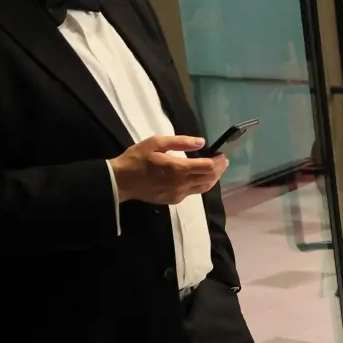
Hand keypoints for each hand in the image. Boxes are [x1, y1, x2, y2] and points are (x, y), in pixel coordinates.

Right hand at [110, 135, 227, 204]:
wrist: (120, 181)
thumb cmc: (137, 159)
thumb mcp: (156, 143)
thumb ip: (180, 142)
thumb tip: (201, 142)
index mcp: (179, 169)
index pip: (208, 167)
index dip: (219, 162)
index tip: (222, 155)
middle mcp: (182, 184)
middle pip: (210, 178)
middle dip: (219, 170)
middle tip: (222, 162)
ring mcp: (179, 194)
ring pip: (204, 188)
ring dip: (212, 178)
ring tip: (215, 170)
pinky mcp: (174, 200)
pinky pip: (193, 192)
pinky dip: (200, 184)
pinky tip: (198, 177)